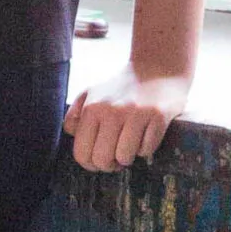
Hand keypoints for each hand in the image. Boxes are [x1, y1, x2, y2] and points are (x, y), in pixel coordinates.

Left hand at [63, 64, 190, 170]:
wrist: (157, 66)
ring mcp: (135, 113)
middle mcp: (111, 110)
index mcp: (91, 107)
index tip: (99, 159)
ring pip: (124, 158)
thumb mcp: (91, 94)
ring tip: (131, 143)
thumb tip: (72, 136)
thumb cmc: (122, 87)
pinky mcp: (157, 115)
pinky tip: (146, 133)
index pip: (81, 153)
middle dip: (109, 164)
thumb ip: (75, 116)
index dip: (90, 164)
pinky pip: (146, 150)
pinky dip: (146, 147)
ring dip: (128, 156)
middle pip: (102, 160)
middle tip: (116, 156)